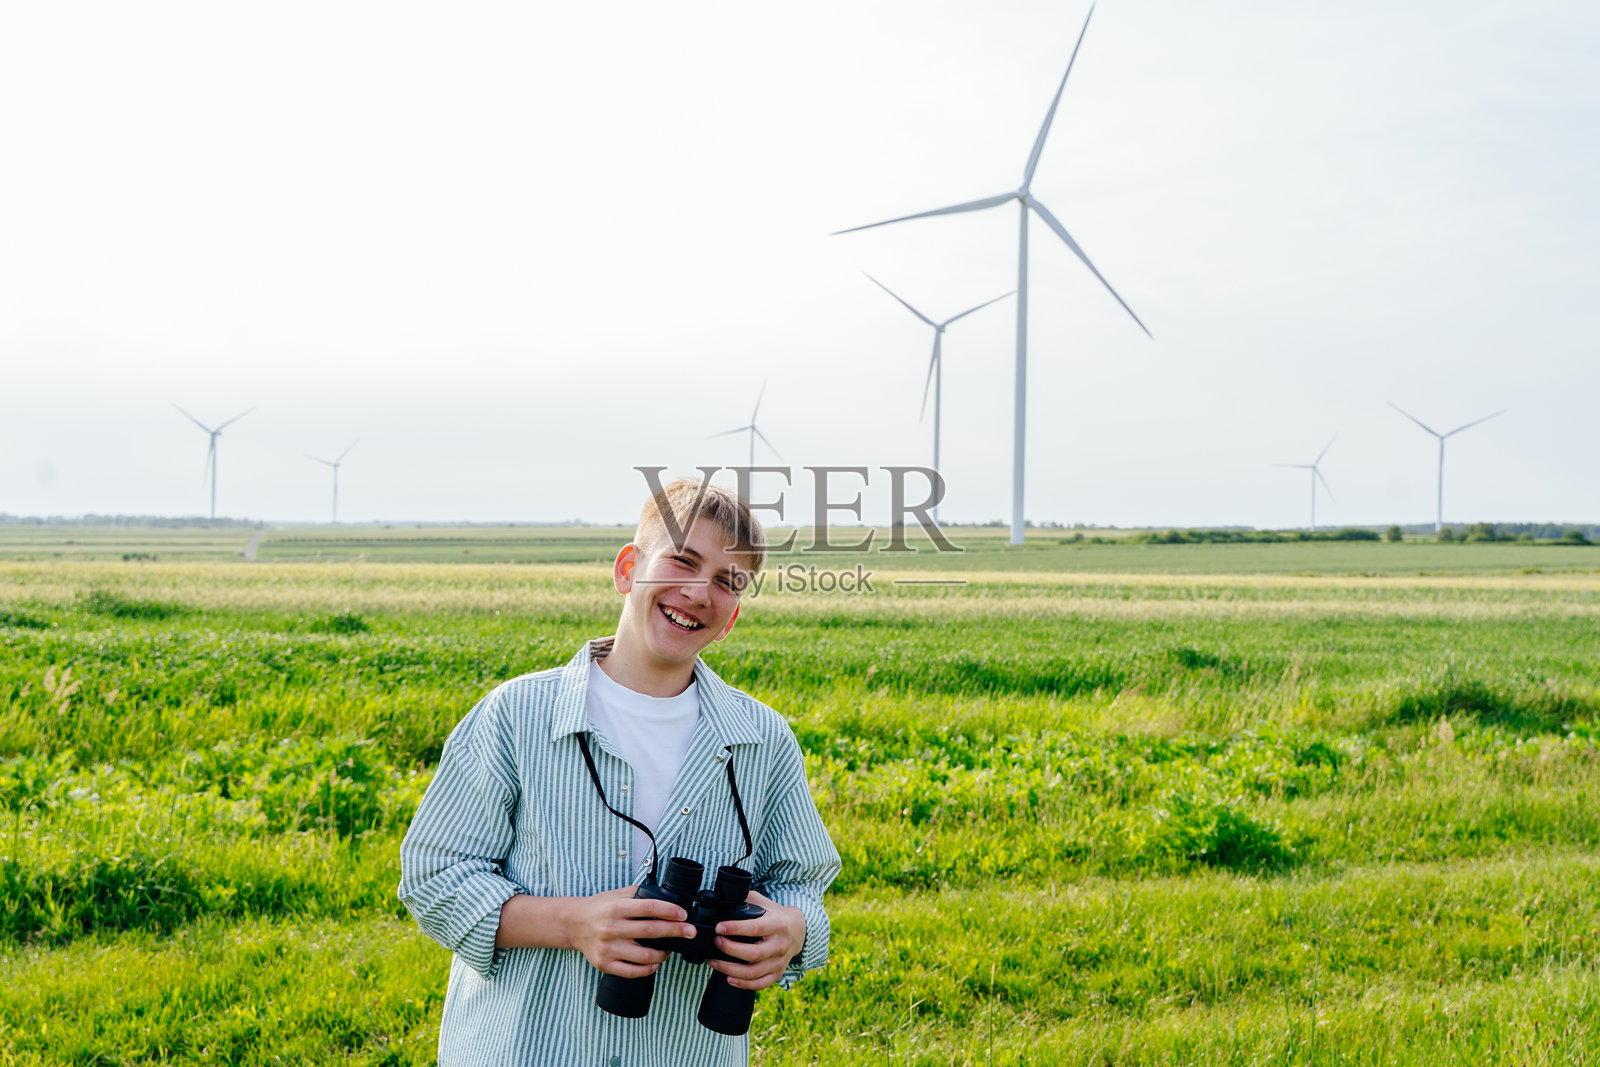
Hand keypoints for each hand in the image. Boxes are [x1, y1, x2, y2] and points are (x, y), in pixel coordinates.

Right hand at [568, 887, 696, 978]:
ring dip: (663, 953)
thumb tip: (667, 896)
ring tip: (670, 949)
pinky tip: (655, 963)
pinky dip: (648, 969)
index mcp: (616, 908)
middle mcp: (611, 928)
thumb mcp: (617, 895)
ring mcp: (608, 949)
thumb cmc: (599, 908)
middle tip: (690, 931)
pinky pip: (632, 972)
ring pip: (644, 956)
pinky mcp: (604, 964)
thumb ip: (639, 894)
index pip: (649, 908)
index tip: (684, 914)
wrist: (573, 924)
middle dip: (675, 931)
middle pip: (651, 931)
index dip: (670, 911)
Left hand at [708, 889, 806, 990]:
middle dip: (730, 949)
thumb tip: (722, 903)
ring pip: (753, 972)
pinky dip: (743, 984)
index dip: (735, 928)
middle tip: (716, 942)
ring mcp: (779, 961)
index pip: (755, 928)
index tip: (719, 928)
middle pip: (753, 953)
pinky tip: (729, 978)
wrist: (798, 929)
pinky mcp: (777, 973)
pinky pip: (760, 984)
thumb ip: (745, 901)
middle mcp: (780, 945)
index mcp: (777, 924)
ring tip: (714, 962)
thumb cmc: (775, 915)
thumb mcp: (764, 903)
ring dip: (730, 969)